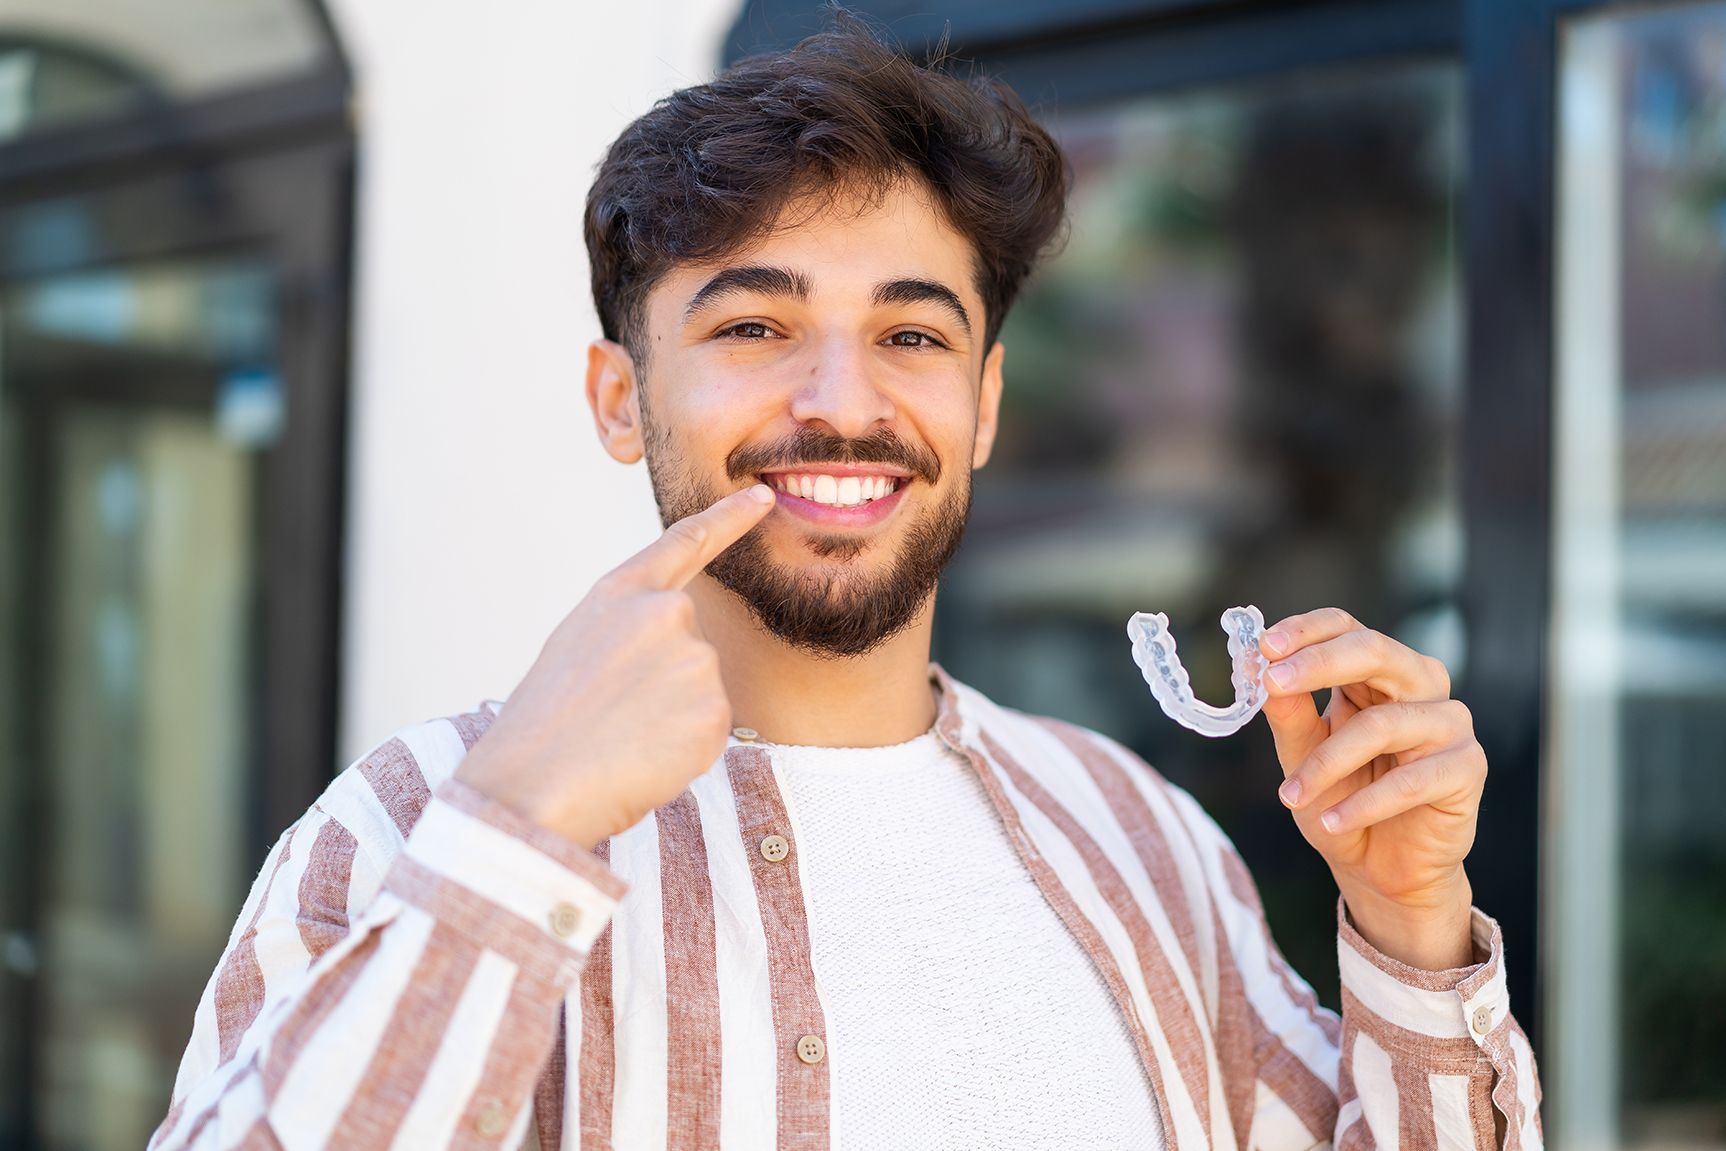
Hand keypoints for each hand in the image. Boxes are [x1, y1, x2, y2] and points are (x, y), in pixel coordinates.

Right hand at [456, 484, 776, 848]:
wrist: (534, 785)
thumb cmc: (544, 726)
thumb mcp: (577, 647)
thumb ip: (630, 629)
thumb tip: (675, 647)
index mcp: (620, 593)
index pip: (684, 542)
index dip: (729, 517)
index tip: (762, 498)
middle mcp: (665, 612)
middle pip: (693, 645)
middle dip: (665, 681)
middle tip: (615, 713)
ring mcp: (695, 658)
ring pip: (701, 691)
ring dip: (672, 718)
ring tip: (621, 735)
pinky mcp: (716, 708)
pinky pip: (710, 730)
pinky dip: (683, 750)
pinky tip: (644, 755)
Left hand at [1258, 607, 1483, 968]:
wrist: (1380, 868)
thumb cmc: (1341, 800)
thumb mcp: (1301, 756)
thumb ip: (1288, 714)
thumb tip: (1263, 674)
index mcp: (1376, 673)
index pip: (1346, 628)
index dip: (1307, 631)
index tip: (1265, 645)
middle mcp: (1419, 686)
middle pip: (1376, 651)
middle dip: (1319, 664)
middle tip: (1272, 683)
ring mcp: (1449, 723)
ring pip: (1382, 724)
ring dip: (1327, 763)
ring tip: (1291, 797)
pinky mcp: (1467, 767)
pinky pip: (1412, 779)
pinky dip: (1364, 804)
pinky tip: (1331, 822)